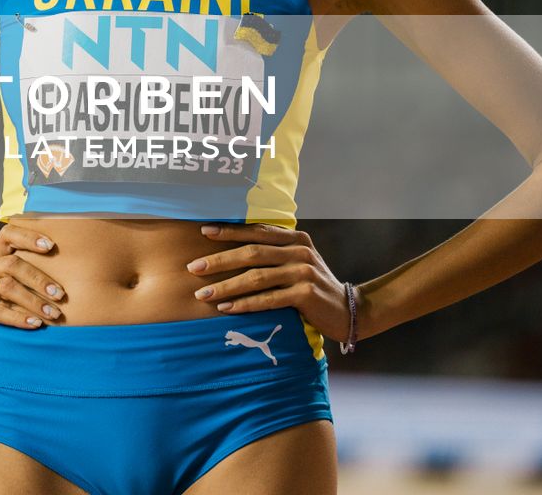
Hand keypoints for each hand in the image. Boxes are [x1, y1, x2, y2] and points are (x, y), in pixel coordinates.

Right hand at [0, 222, 69, 353]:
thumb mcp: (4, 284)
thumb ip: (24, 277)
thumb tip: (64, 278)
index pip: (8, 234)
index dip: (29, 237)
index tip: (51, 246)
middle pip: (12, 264)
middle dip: (39, 279)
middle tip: (60, 294)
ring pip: (6, 286)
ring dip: (33, 301)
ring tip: (53, 314)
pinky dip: (18, 318)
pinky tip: (34, 324)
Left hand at [187, 223, 355, 343]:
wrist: (348, 310)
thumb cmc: (311, 285)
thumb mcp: (295, 261)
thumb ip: (272, 251)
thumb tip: (229, 247)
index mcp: (295, 237)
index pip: (256, 231)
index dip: (229, 231)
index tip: (203, 232)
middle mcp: (299, 251)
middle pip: (251, 253)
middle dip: (219, 260)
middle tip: (193, 268)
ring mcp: (304, 272)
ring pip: (256, 277)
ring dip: (226, 286)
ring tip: (203, 293)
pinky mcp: (306, 294)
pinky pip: (268, 299)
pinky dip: (245, 304)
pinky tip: (226, 308)